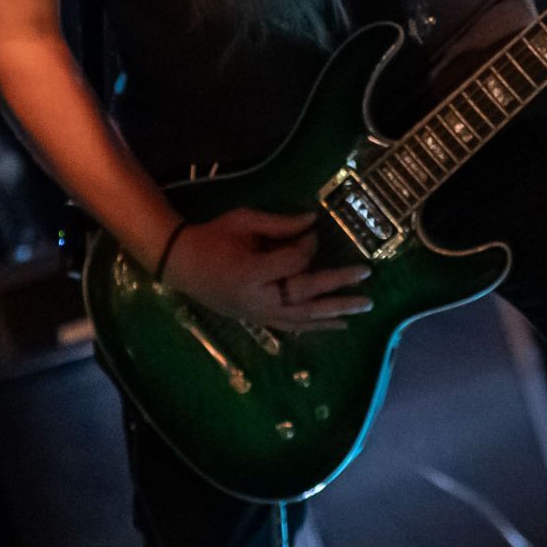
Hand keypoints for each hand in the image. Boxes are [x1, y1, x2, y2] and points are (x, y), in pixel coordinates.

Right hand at [159, 208, 371, 332]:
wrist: (181, 264)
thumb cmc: (213, 237)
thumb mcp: (243, 220)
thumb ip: (280, 224)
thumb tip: (314, 222)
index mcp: (251, 272)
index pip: (293, 262)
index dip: (308, 246)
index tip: (312, 232)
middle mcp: (257, 299)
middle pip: (304, 295)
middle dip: (337, 285)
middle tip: (366, 276)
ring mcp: (258, 314)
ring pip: (303, 317)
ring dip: (335, 312)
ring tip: (362, 307)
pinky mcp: (258, 320)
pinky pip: (293, 326)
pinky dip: (316, 326)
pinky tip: (338, 324)